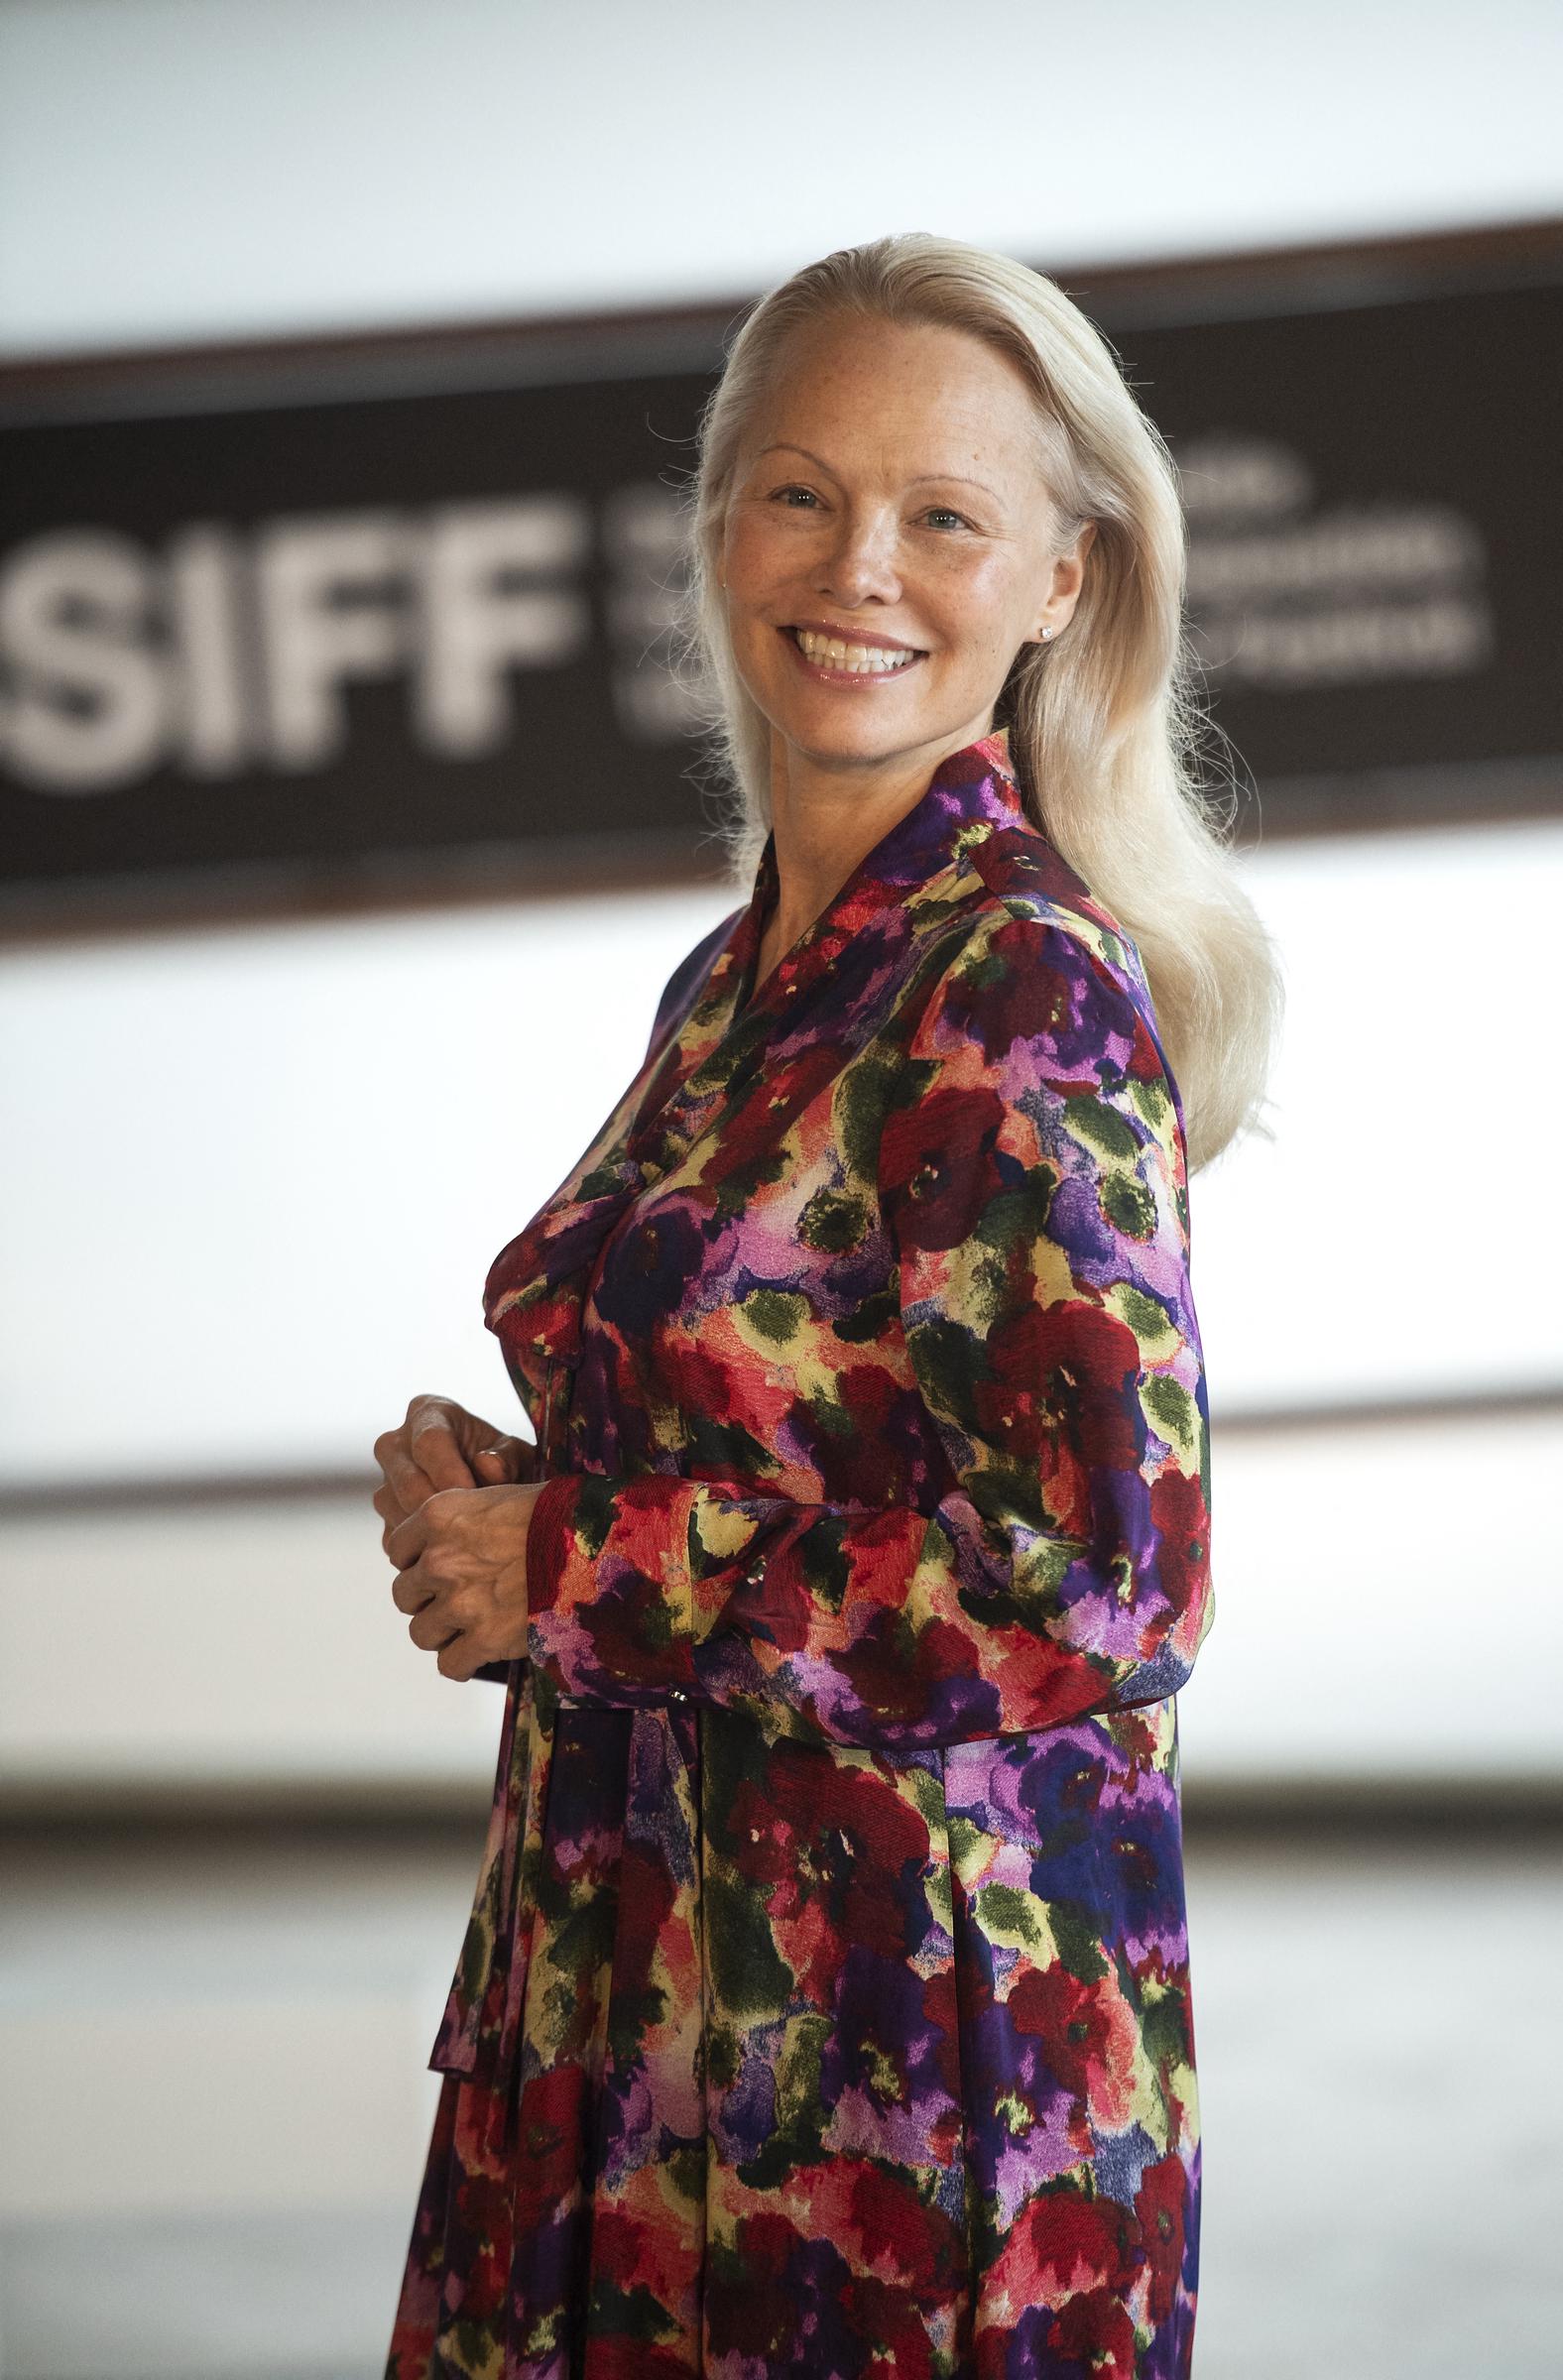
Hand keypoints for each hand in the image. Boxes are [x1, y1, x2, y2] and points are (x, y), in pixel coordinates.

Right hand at [372, 1392, 537, 1554]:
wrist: (489, 1484)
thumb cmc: (504, 1462)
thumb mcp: (516, 1456)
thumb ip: (507, 1458)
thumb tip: (487, 1464)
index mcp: (428, 1413)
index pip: (429, 1441)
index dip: (451, 1472)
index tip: (474, 1497)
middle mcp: (396, 1442)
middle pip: (407, 1481)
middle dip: (441, 1509)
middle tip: (471, 1528)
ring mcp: (385, 1479)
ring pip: (395, 1510)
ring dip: (430, 1530)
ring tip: (466, 1537)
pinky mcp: (385, 1513)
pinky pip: (393, 1534)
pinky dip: (420, 1546)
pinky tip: (449, 1548)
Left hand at [387, 1480, 545, 1679]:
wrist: (598, 1546)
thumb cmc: (558, 1514)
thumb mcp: (501, 1496)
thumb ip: (464, 1518)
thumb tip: (454, 1538)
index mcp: (440, 1515)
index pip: (398, 1548)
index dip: (416, 1561)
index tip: (437, 1568)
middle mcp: (441, 1558)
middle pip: (404, 1594)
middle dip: (426, 1600)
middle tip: (454, 1601)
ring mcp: (460, 1602)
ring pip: (421, 1633)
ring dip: (442, 1634)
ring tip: (467, 1631)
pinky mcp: (484, 1639)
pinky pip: (449, 1665)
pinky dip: (462, 1663)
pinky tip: (478, 1655)